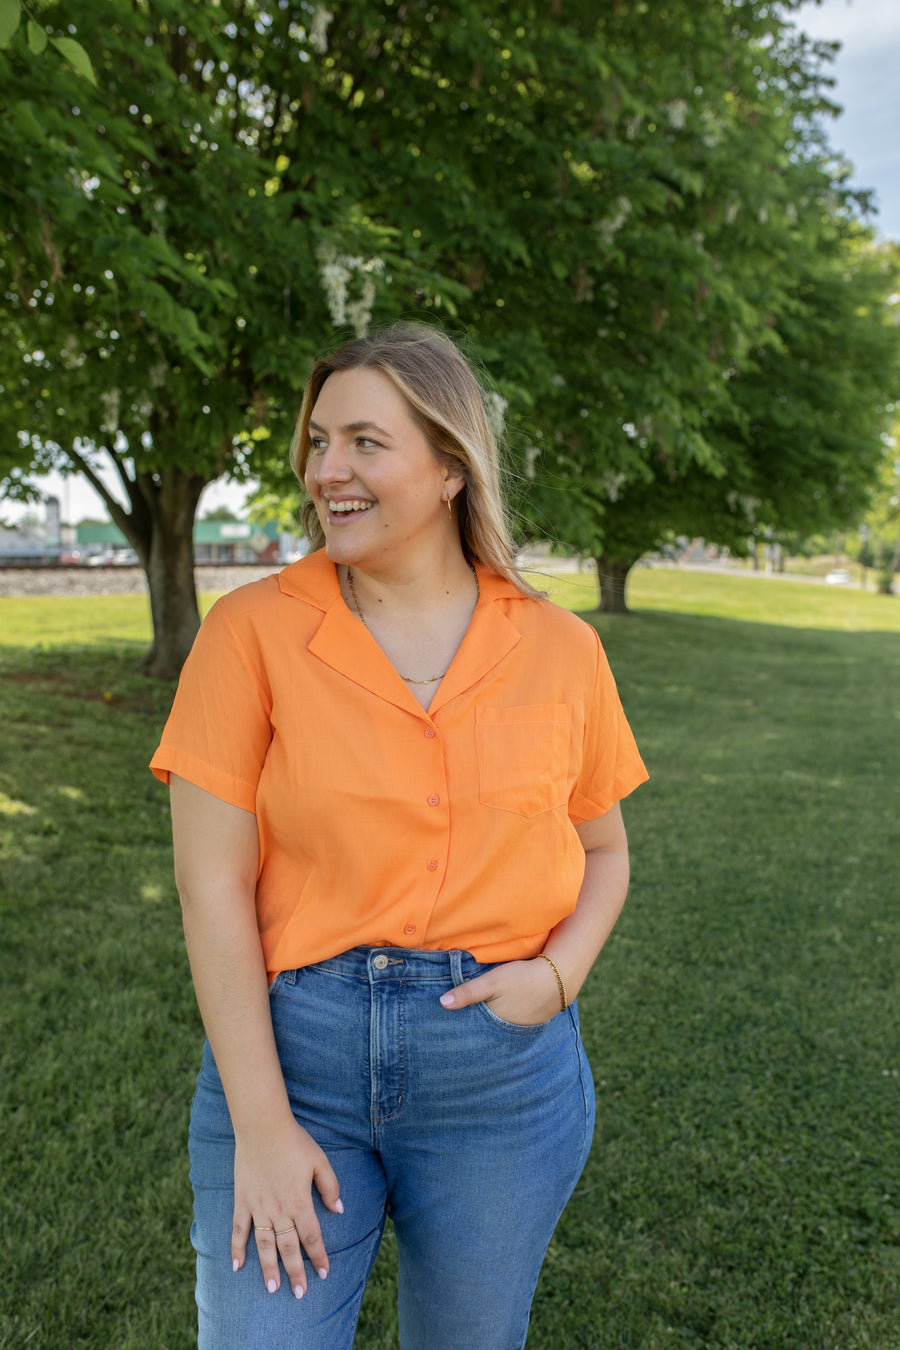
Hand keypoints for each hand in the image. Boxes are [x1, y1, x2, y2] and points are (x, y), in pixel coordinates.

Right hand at [231, 1114, 342, 1298]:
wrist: (262, 1126)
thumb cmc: (294, 1142)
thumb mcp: (320, 1161)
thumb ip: (330, 1187)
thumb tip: (338, 1209)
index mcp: (300, 1201)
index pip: (312, 1236)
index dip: (319, 1256)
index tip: (325, 1273)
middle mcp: (279, 1210)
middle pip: (289, 1247)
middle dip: (296, 1272)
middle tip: (299, 1294)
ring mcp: (258, 1208)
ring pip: (264, 1245)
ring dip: (269, 1268)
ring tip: (273, 1289)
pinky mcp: (242, 1201)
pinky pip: (238, 1230)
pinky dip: (236, 1248)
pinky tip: (237, 1266)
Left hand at [439, 957, 561, 1025]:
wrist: (557, 978)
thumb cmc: (521, 978)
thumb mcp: (492, 981)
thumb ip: (467, 992)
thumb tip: (442, 1003)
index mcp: (494, 1024)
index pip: (471, 1034)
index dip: (459, 1031)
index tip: (446, 1031)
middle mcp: (506, 1033)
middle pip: (484, 1034)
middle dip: (472, 1032)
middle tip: (457, 1030)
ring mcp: (520, 1031)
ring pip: (497, 1032)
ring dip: (488, 1028)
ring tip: (476, 1025)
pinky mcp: (530, 1025)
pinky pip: (510, 1028)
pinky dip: (502, 1024)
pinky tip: (499, 1017)